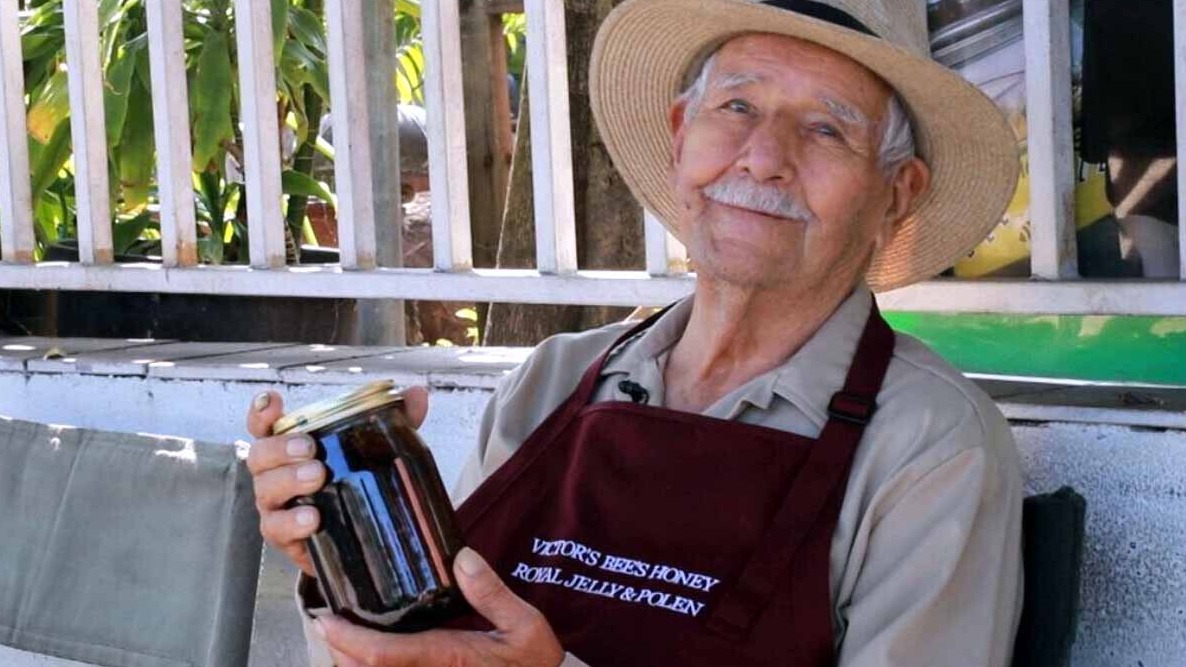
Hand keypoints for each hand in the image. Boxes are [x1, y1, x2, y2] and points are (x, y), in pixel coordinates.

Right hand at [244, 386, 430, 576]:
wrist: (355, 541)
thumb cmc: (351, 484)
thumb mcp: (372, 451)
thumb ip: (393, 421)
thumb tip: (417, 395)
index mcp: (290, 448)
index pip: (265, 425)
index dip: (263, 412)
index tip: (273, 401)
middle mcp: (275, 475)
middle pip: (260, 456)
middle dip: (281, 448)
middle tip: (311, 448)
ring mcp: (276, 507)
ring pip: (266, 490)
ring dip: (288, 481)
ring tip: (317, 477)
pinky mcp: (284, 538)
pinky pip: (278, 529)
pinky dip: (293, 522)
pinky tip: (312, 519)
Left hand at [317, 547, 563, 666]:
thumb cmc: (534, 664)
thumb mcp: (526, 626)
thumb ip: (493, 593)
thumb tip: (461, 557)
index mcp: (448, 658)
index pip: (384, 654)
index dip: (348, 639)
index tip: (326, 620)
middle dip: (339, 652)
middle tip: (327, 624)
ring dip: (351, 663)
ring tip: (342, 638)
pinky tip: (369, 654)